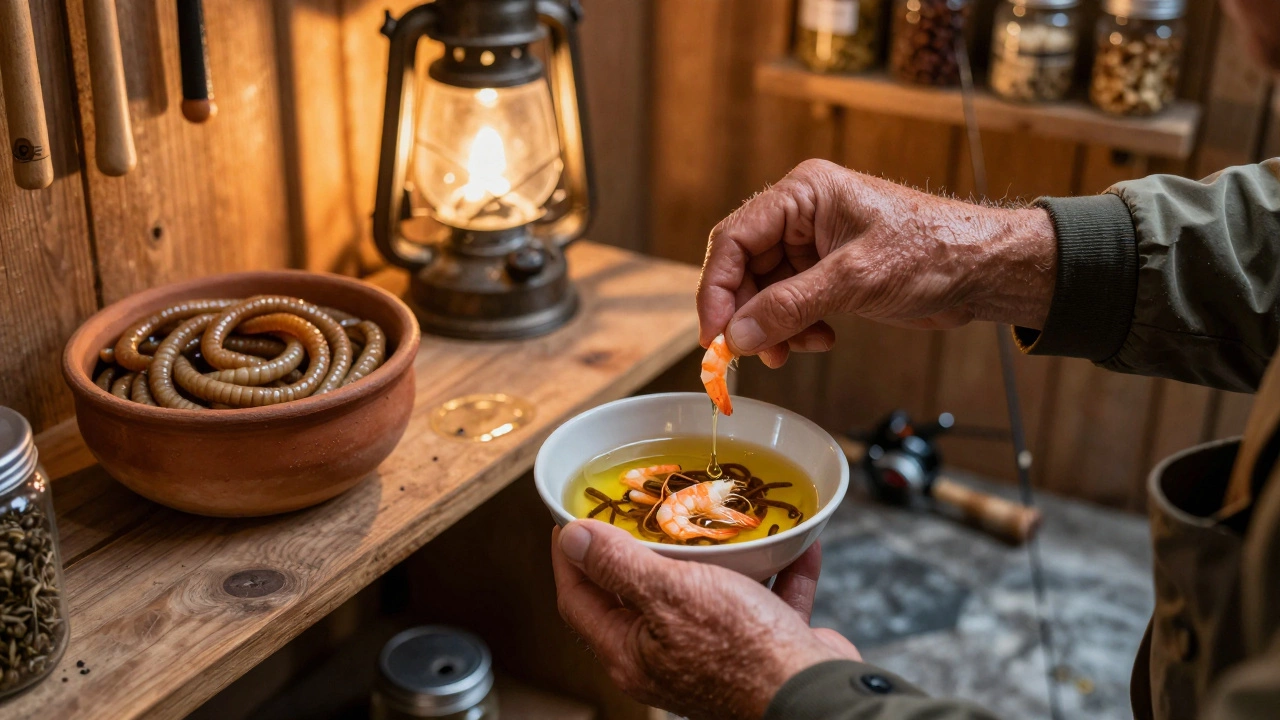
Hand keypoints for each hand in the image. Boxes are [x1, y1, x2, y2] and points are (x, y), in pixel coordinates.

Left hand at [552, 520, 860, 719]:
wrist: (816, 696)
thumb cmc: (741, 650)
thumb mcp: (669, 594)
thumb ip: (617, 565)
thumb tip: (571, 539)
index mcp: (631, 651)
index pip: (578, 599)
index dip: (571, 556)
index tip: (571, 517)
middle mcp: (666, 657)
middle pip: (639, 593)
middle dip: (644, 546)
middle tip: (645, 506)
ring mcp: (716, 654)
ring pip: (707, 591)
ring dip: (717, 554)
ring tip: (719, 515)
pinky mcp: (764, 648)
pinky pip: (765, 597)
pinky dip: (776, 568)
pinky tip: (793, 539)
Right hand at [697, 159, 1056, 366]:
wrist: (985, 269)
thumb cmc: (932, 253)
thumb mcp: (854, 280)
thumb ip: (789, 306)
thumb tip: (736, 337)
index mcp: (802, 194)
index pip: (734, 239)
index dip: (717, 290)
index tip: (715, 336)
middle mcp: (801, 215)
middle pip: (745, 268)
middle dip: (747, 315)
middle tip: (750, 356)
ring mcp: (814, 245)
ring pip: (766, 292)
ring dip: (773, 327)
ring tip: (794, 351)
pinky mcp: (830, 272)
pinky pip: (792, 303)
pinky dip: (796, 328)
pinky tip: (821, 340)